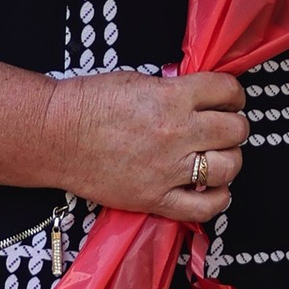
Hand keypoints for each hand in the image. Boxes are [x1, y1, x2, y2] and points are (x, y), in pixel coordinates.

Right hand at [44, 68, 247, 222]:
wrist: (53, 135)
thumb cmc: (87, 104)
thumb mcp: (138, 81)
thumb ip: (174, 90)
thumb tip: (199, 97)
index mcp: (172, 97)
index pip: (227, 91)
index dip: (232, 94)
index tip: (227, 99)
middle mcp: (176, 133)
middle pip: (235, 130)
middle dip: (234, 125)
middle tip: (223, 127)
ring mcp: (168, 169)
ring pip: (229, 167)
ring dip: (229, 160)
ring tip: (217, 156)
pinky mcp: (156, 198)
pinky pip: (206, 207)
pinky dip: (218, 198)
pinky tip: (212, 188)